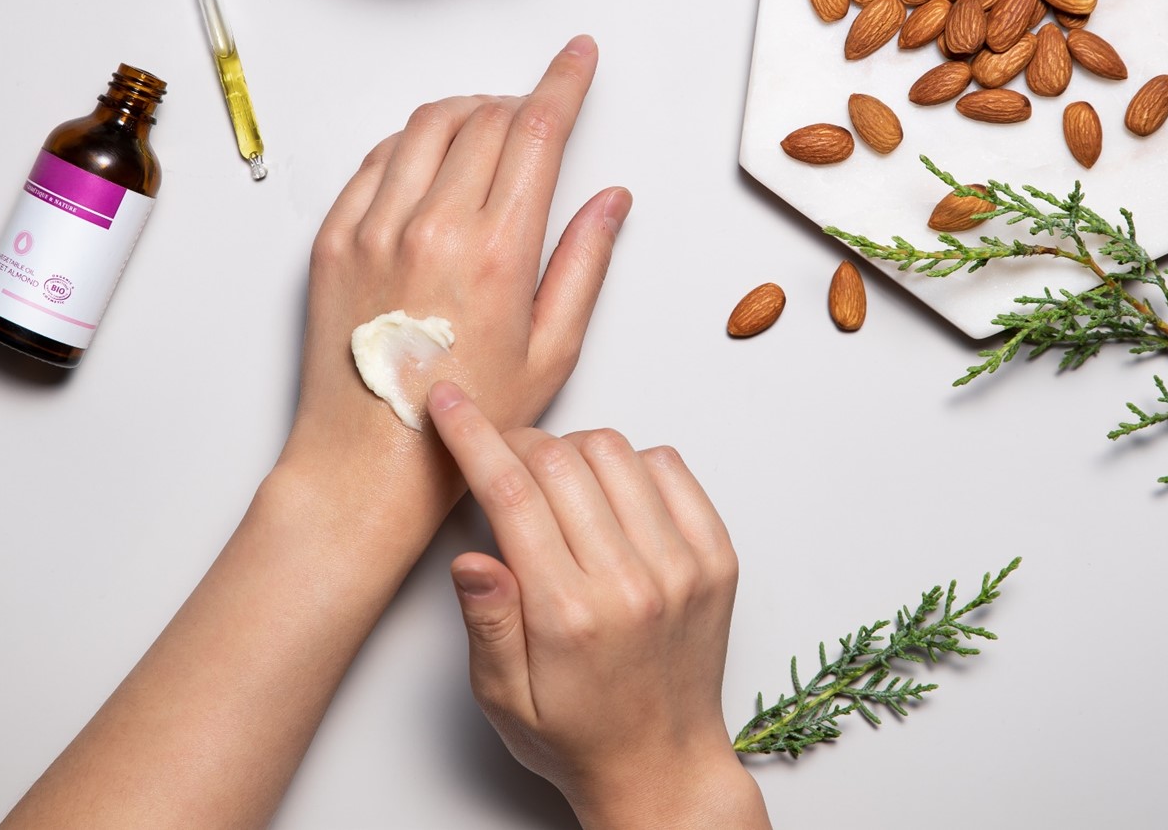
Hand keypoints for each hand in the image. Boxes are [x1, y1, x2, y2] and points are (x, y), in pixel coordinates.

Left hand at [280, 35, 628, 518]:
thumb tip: (609, 202)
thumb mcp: (550, 352)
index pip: (537, 130)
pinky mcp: (334, 239)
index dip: (564, 82)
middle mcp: (431, 227)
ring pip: (426, 124)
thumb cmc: (460, 422)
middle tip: (540, 111)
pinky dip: (410, 144)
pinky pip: (376, 159)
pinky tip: (429, 164)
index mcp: (495, 252)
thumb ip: (584, 263)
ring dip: (466, 111)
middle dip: (522, 99)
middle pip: (485, 117)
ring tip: (487, 130)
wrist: (365, 464)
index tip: (578, 57)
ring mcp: (374, 228)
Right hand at [428, 381, 770, 829]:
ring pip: (617, 452)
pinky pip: (670, 467)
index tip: (450, 400)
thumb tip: (470, 557)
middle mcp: (632, 582)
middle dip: (517, 442)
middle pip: (563, 461)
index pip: (513, 494)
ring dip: (574, 450)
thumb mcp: (502, 698)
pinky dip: (631, 463)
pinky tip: (610, 497)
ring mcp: (683, 566)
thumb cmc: (576, 735)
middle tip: (500, 459)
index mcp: (570, 616)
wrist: (663, 767)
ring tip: (556, 488)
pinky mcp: (716, 558)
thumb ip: (487, 621)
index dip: (474, 436)